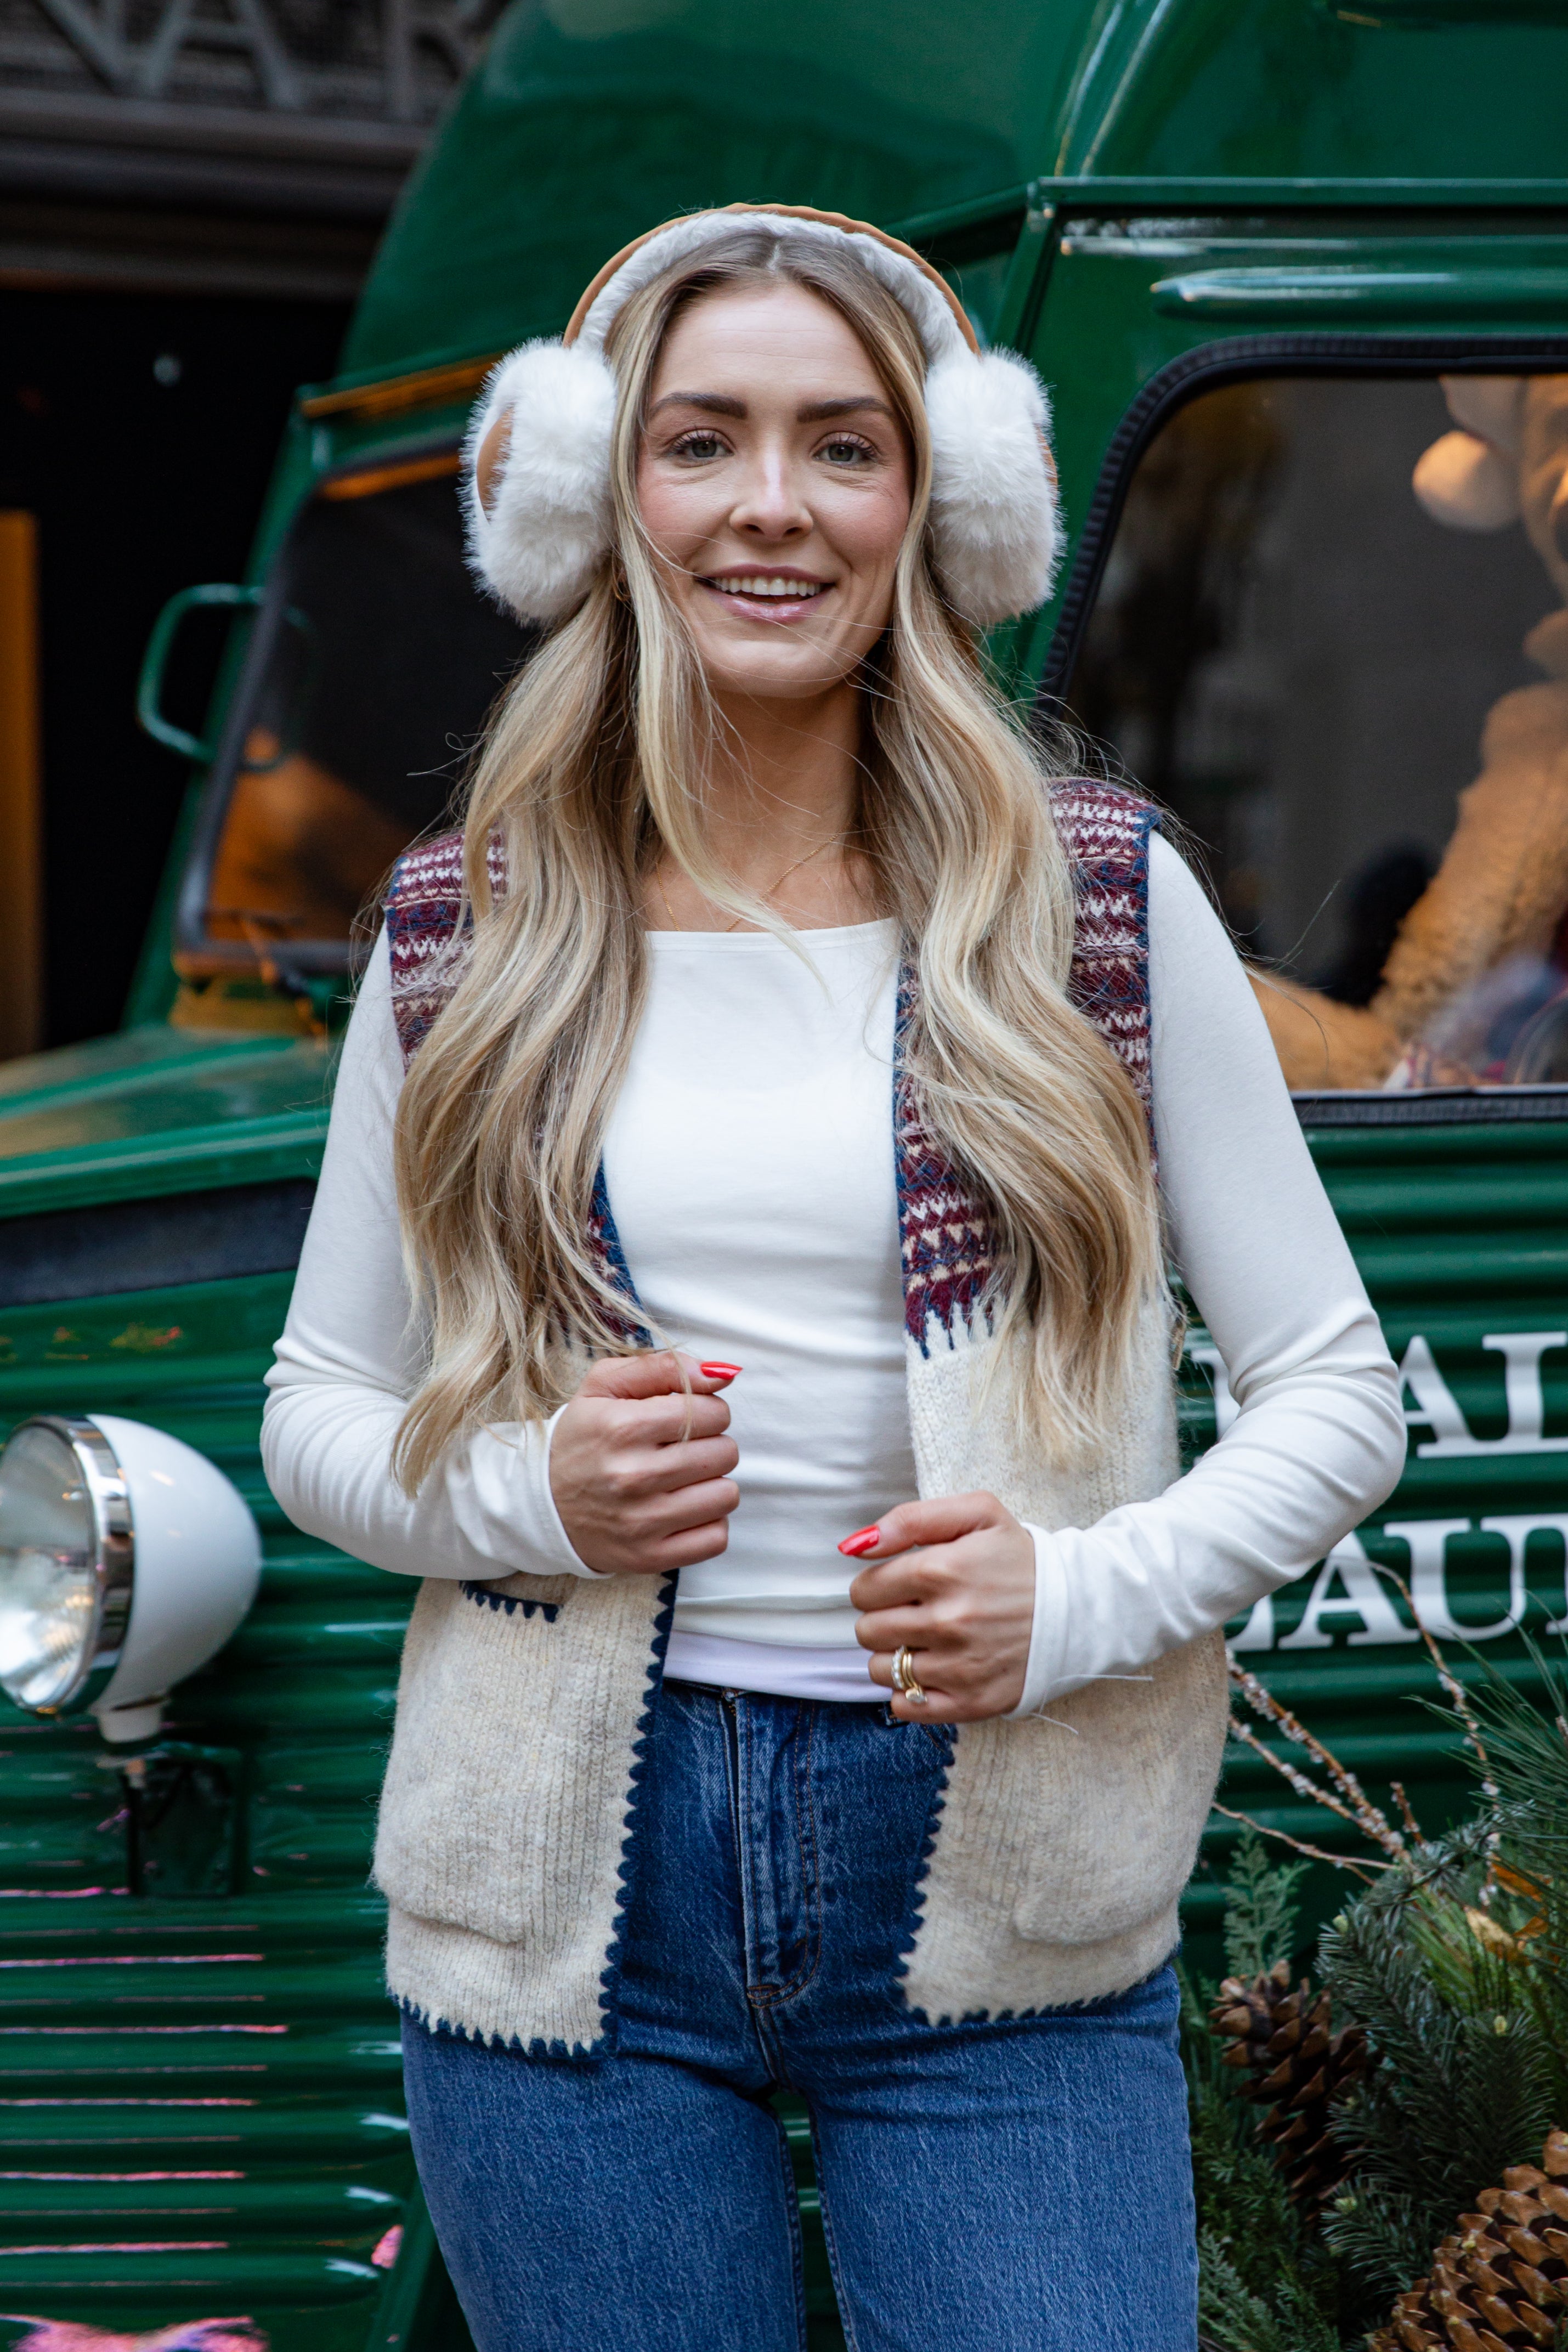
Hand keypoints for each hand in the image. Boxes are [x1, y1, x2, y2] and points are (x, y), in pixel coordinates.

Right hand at [550, 1352, 739, 1576]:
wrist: (541, 1504)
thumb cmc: (582, 1439)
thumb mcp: (605, 1386)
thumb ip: (664, 1367)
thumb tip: (723, 1372)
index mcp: (623, 1427)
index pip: (712, 1412)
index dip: (710, 1411)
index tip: (690, 1419)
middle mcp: (632, 1476)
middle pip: (724, 1453)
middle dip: (712, 1445)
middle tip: (683, 1449)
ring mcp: (641, 1522)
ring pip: (726, 1495)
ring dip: (713, 1484)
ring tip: (685, 1480)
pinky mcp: (648, 1557)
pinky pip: (716, 1537)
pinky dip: (708, 1522)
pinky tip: (684, 1509)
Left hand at [845, 1492, 1035, 1721]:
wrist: (1079, 1608)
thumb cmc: (1021, 1558)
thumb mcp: (977, 1513)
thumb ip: (910, 1519)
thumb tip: (854, 1545)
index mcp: (941, 1570)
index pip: (864, 1589)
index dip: (876, 1586)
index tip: (901, 1585)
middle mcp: (947, 1621)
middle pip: (867, 1630)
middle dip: (883, 1618)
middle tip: (915, 1611)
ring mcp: (959, 1666)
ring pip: (882, 1670)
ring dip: (895, 1655)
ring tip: (926, 1640)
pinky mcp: (971, 1702)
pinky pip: (905, 1706)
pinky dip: (910, 1691)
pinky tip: (935, 1669)